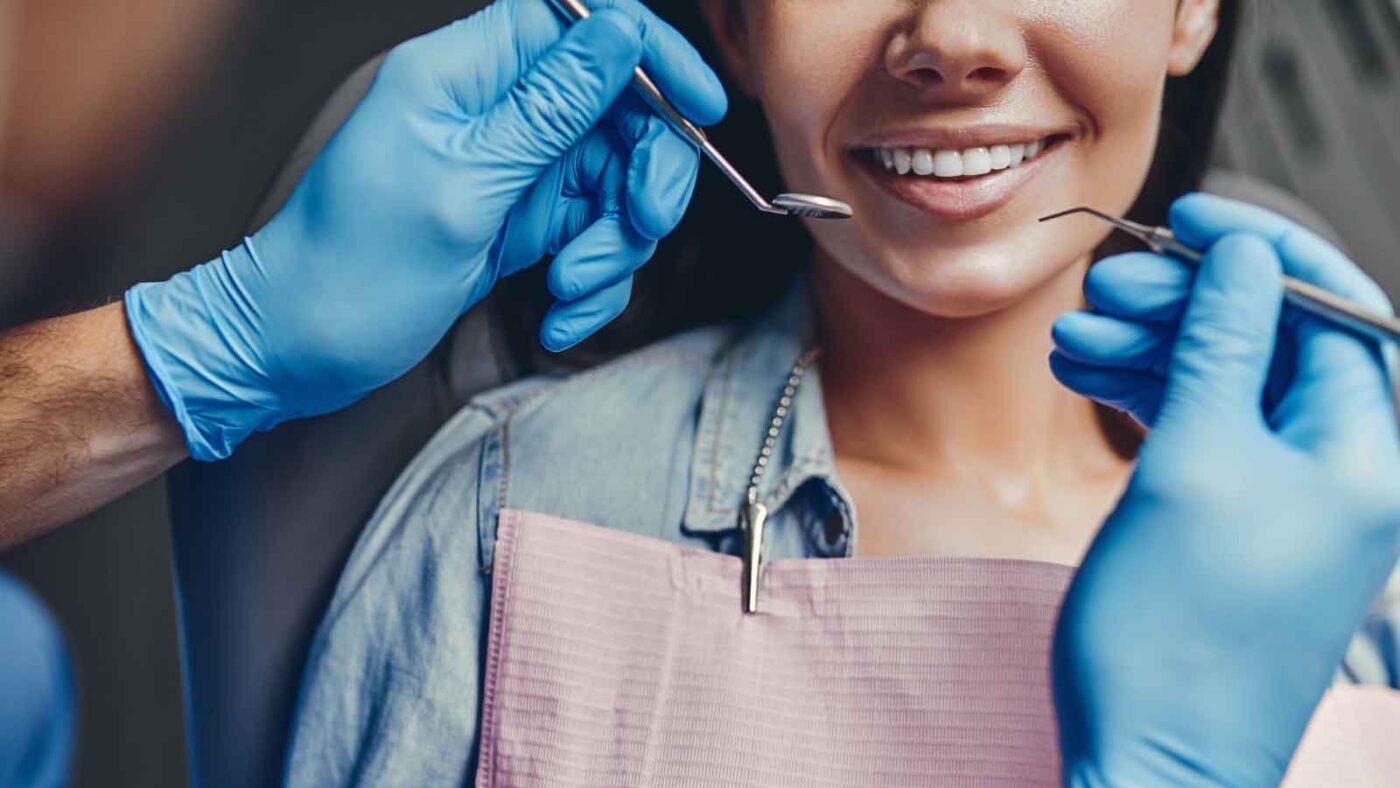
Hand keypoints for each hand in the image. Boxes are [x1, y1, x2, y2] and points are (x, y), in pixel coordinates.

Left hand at [125, 0, 725, 459]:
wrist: (298, 349)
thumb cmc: (352, 267)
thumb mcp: (462, 185)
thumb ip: (550, 107)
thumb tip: (621, 30)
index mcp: (467, 72)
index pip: (583, 23)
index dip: (651, 54)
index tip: (699, 109)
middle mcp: (496, 111)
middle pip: (619, 111)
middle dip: (643, 176)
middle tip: (638, 228)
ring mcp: (512, 169)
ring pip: (613, 183)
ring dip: (612, 246)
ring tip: (568, 289)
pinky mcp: (520, 222)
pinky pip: (590, 236)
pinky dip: (589, 281)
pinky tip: (556, 316)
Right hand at [1050, 193, 1399, 786]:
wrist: (1149, 759)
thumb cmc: (1177, 634)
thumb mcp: (1195, 464)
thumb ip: (1221, 347)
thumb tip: (1241, 256)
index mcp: (1365, 454)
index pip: (1332, 311)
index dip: (1260, 252)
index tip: (1190, 216)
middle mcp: (1341, 471)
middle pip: (1270, 342)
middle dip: (1186, 304)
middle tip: (1106, 286)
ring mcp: (1288, 499)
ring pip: (1224, 383)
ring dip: (1150, 350)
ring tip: (1069, 340)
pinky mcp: (1236, 523)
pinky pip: (1201, 431)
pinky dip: (1146, 398)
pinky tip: (1084, 379)